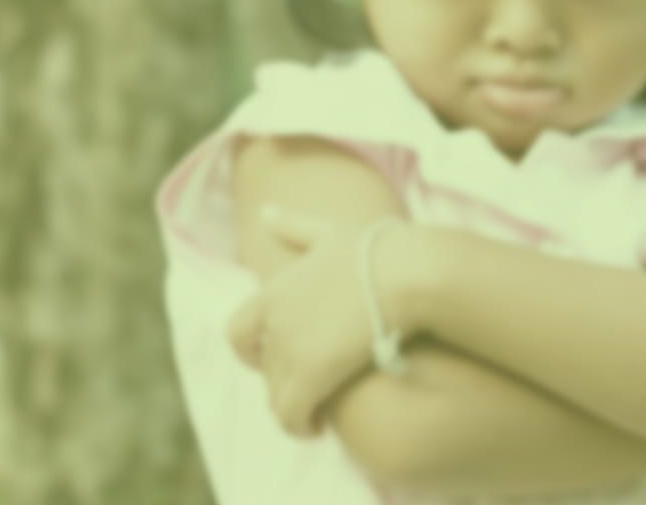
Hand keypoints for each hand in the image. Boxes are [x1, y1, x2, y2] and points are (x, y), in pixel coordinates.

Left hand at [228, 205, 411, 436]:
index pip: (236, 330)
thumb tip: (265, 213)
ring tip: (313, 418)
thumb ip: (294, 227)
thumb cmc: (380, 250)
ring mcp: (292, 350)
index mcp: (274, 291)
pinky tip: (318, 430)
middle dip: (282, 383)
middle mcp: (276, 322)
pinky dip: (298, 426)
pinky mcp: (314, 376)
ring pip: (276, 396)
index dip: (249, 351)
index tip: (268, 361)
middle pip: (264, 369)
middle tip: (308, 393)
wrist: (410, 273)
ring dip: (292, 410)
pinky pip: (291, 415)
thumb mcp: (329, 232)